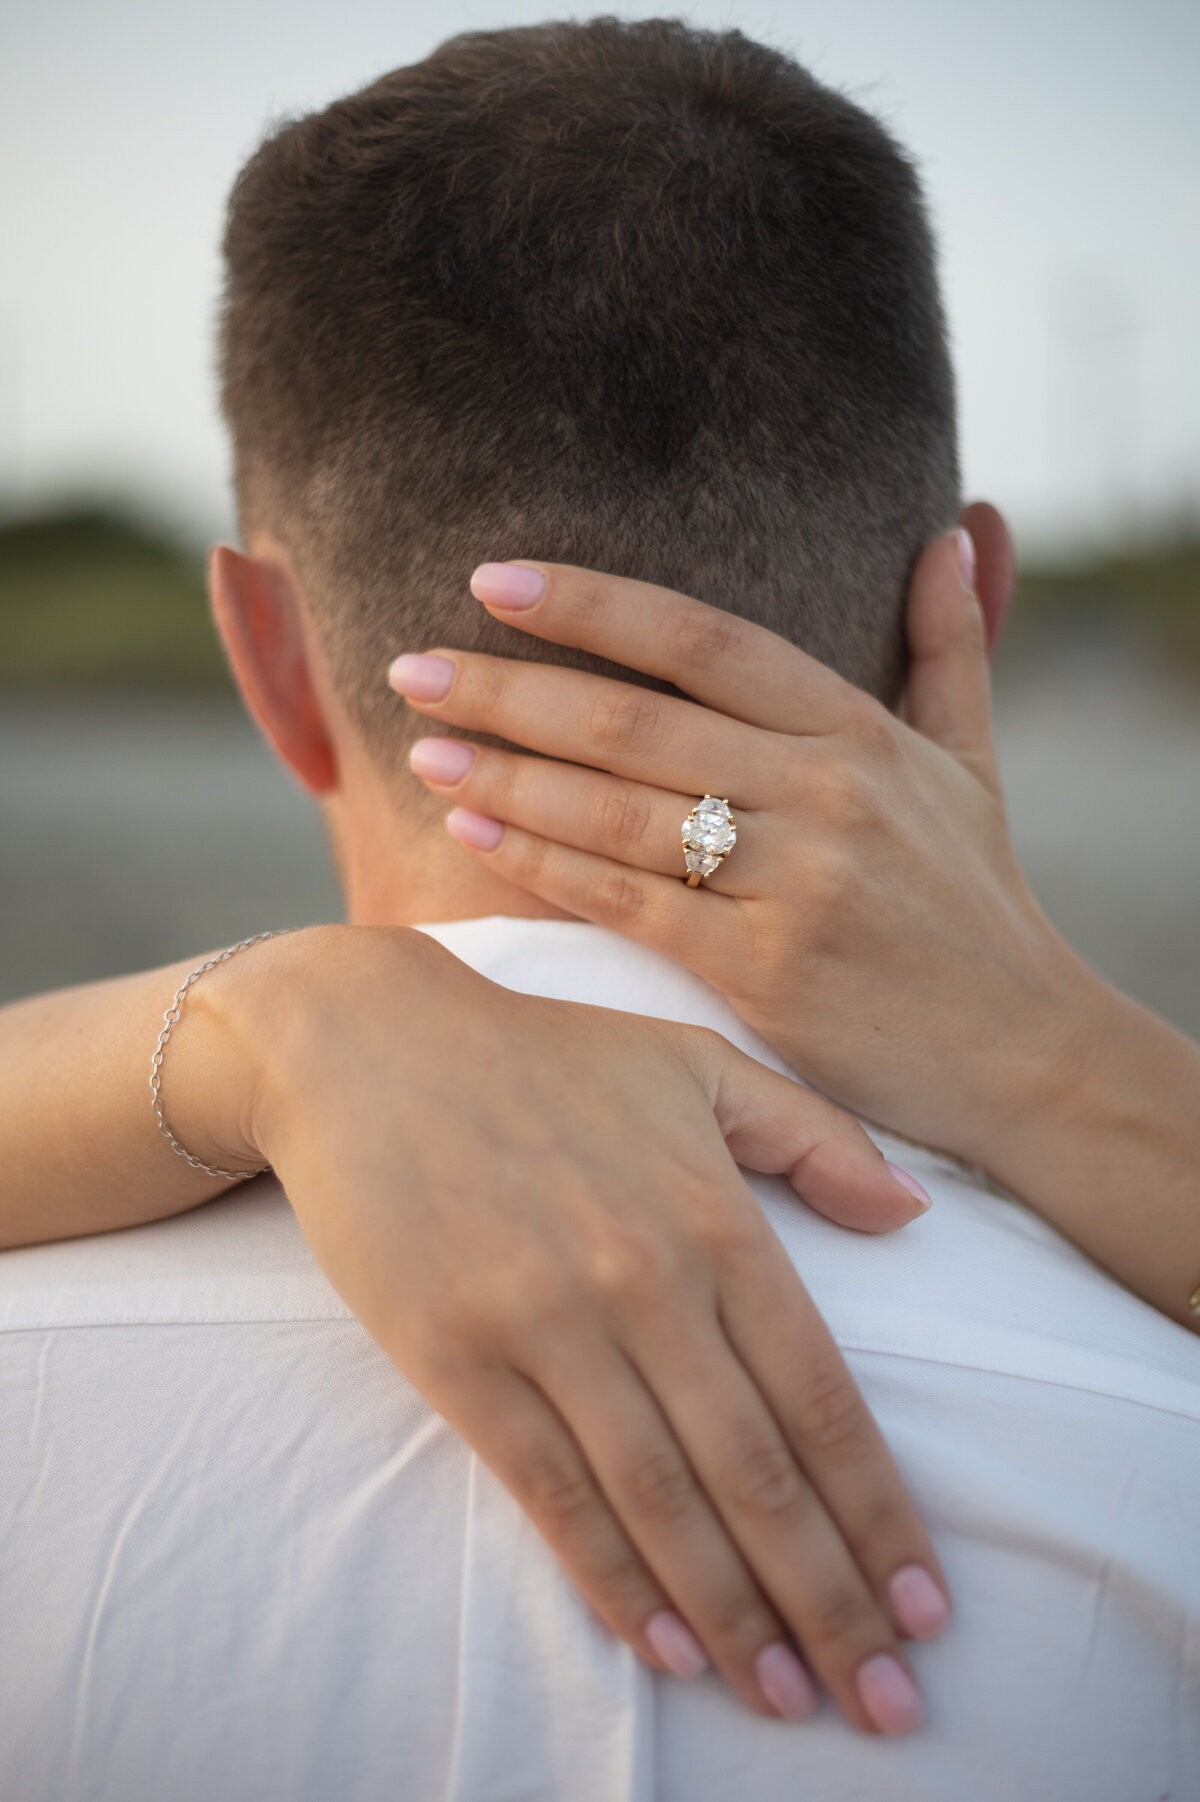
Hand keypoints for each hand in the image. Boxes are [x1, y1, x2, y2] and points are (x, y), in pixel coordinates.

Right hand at [187, 925, 943, 1732]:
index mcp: (715, 1217)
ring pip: (663, 1502)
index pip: (821, 1398)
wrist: (366, 1043)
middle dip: (830, 1602)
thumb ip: (814, 1135)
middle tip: (884, 1702)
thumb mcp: (694, 1061)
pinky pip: (550, 1492)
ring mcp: (547, 1325)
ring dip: (735, 1617)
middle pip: (758, 1474)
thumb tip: (914, 1215)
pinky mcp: (457, 1359)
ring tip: (790, 1698)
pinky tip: (666, 1645)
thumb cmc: (544, 1055)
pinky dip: (613, 1579)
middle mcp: (645, 1282)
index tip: (926, 1604)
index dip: (879, 1513)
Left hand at [391, 521, 1076, 1175]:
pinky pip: (625, 901)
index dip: (591, 603)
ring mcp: (796, 881)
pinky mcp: (764, 970)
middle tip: (414, 666)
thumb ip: (952, 647)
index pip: (703, 639)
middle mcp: (827, 792)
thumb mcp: (974, 764)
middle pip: (634, 718)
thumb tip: (951, 530)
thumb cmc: (979, 906)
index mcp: (861, 731)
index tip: (492, 581)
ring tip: (422, 745)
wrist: (1026, 1054)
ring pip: (618, 809)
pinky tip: (474, 827)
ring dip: (507, 772)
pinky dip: (542, 861)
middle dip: (509, 688)